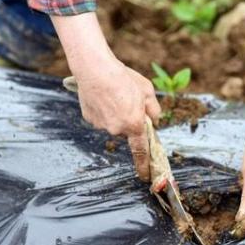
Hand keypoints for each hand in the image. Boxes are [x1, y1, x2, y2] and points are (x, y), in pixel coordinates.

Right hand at [74, 56, 160, 180]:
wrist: (95, 68)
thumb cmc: (123, 78)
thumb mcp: (147, 91)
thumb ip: (154, 110)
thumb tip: (154, 121)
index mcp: (135, 125)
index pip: (141, 150)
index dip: (144, 164)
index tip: (146, 175)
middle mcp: (117, 129)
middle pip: (128, 131)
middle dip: (130, 120)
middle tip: (128, 100)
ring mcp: (101, 125)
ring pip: (114, 124)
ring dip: (116, 114)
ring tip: (114, 94)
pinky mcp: (90, 118)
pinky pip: (101, 117)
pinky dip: (103, 109)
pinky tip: (102, 95)